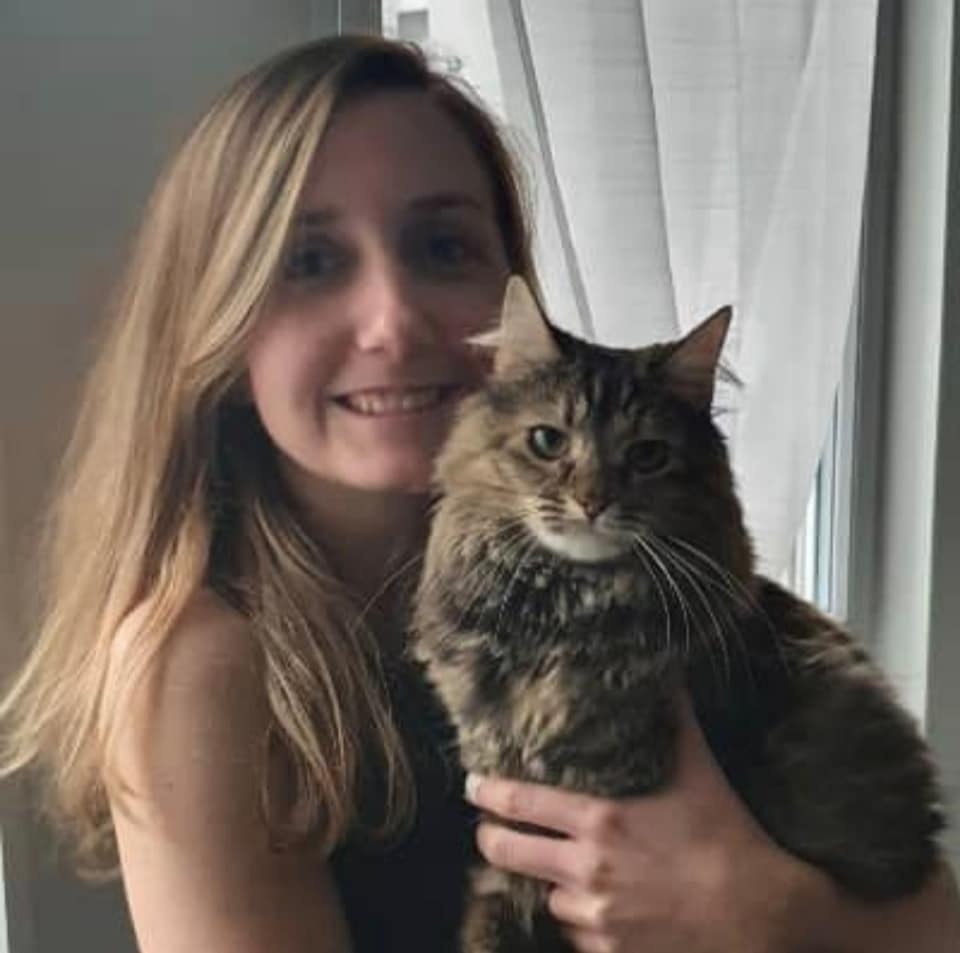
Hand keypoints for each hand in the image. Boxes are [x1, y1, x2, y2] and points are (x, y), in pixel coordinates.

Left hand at [464, 694, 825, 952]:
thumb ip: (675, 723)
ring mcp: (597, 918)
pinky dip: (581, 922)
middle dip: (491, 839)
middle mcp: (588, 871)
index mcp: (601, 821)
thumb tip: (670, 675)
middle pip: (508, 854)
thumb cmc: (727, 838)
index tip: (472, 784)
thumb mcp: (699, 773)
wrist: (763, 916)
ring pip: (547, 897)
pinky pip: (576, 935)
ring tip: (566, 871)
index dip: (488, 792)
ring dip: (551, 884)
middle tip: (489, 831)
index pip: (521, 802)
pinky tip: (601, 908)